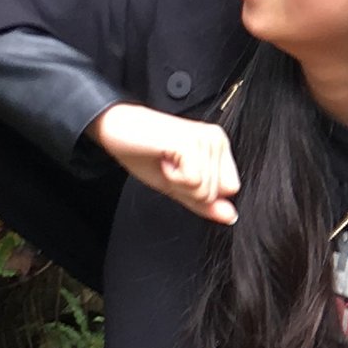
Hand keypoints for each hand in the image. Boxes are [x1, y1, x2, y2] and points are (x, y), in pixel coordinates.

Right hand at [93, 103, 239, 224]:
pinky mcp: (190, 143)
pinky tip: (163, 158)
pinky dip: (172, 178)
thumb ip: (205, 203)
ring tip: (166, 161)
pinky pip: (193, 182)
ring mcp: (205, 139)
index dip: (201, 192)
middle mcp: (216, 139)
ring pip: (205, 190)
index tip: (181, 173)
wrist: (116, 130)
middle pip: (216, 193)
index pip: (231, 189)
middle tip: (170, 167)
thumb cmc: (144, 154)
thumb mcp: (177, 187)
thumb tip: (230, 216)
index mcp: (218, 147)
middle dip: (187, 189)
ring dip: (177, 182)